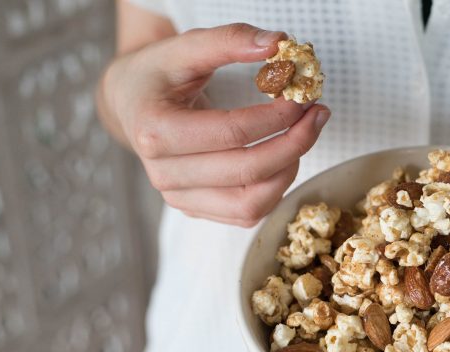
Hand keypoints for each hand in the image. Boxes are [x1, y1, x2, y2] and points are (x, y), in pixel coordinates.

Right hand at [99, 23, 329, 225]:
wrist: (131, 104)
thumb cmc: (158, 74)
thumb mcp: (184, 48)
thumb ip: (229, 40)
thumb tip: (278, 43)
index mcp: (156, 131)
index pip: (233, 132)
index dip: (277, 117)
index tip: (304, 97)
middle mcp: (164, 174)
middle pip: (247, 171)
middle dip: (294, 143)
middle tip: (318, 115)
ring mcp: (179, 198)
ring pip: (251, 203)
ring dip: (289, 170)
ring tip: (303, 137)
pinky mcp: (195, 210)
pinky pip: (246, 214)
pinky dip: (275, 190)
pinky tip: (285, 159)